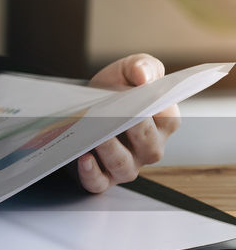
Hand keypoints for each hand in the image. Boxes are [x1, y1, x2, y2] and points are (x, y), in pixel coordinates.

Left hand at [77, 53, 180, 192]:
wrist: (81, 107)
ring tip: (96, 135)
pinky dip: (91, 173)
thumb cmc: (111, 92)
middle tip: (114, 115)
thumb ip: (142, 67)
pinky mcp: (101, 177)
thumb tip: (143, 77)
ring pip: (124, 166)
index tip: (141, 98)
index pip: (169, 121)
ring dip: (110, 151)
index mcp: (162, 124)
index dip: (155, 110)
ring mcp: (126, 165)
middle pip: (148, 145)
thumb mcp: (127, 71)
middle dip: (132, 130)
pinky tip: (83, 158)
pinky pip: (99, 182)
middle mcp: (148, 148)